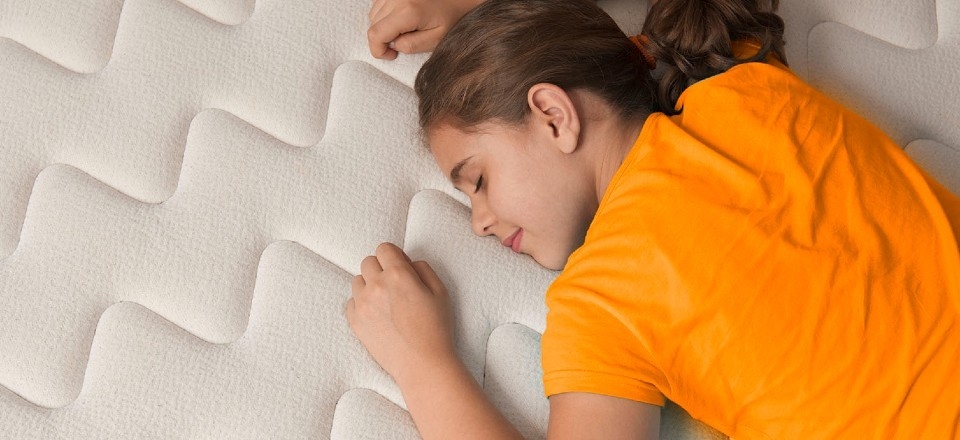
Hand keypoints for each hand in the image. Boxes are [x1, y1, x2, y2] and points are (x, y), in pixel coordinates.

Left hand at [346, 243, 455, 382]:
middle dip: (380, 268)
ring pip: (357, 281)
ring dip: (369, 285)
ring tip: (385, 302)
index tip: (400, 266)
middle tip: (394, 285)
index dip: (394, 256)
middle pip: (368, 262)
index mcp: (398, 275)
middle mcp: (376, 285)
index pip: (384, 249)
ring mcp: (363, 304)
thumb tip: (408, 263)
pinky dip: (362, 304)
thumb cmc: (435, 329)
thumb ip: (423, 268)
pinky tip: (378, 315)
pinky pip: (351, 302)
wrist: (422, 364)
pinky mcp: (355, 322)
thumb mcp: (441, 291)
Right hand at [367, 0, 484, 58]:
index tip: (391, 55)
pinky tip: (401, 18)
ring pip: (374, 13)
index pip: (375, 34)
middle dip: (384, 38)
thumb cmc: (451, 18)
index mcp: (407, 12)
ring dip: (384, 25)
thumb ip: (411, 45)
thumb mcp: (435, 39)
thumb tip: (394, 45)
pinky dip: (385, 14)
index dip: (378, 50)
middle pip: (373, 24)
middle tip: (402, 42)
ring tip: (403, 29)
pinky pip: (379, 3)